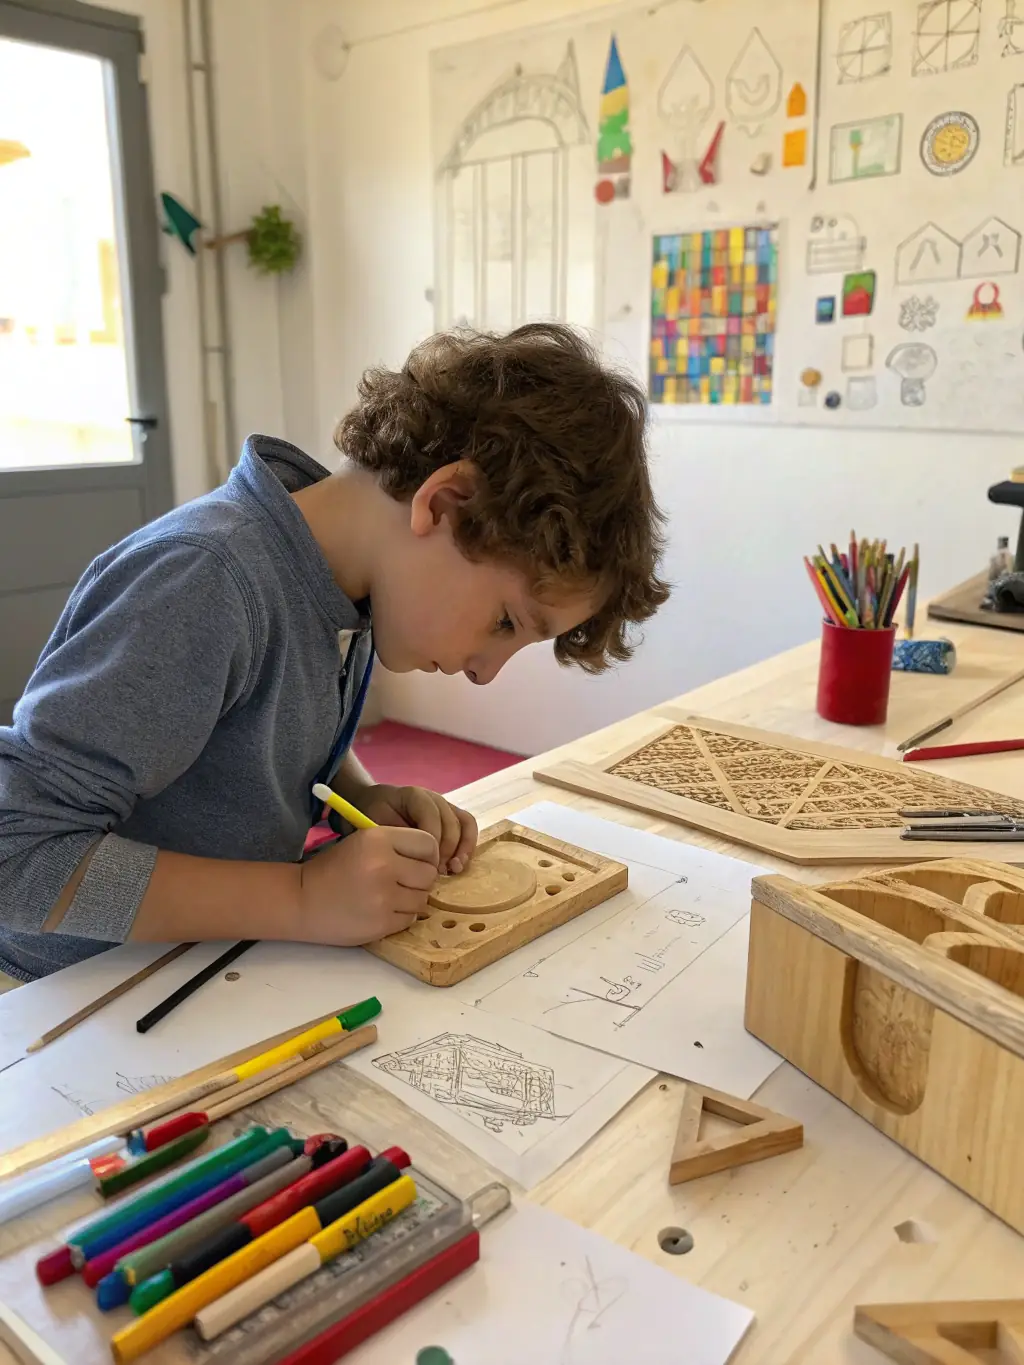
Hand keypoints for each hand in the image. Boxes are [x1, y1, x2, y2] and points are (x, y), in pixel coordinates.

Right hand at [298, 825, 438, 945]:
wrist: (301, 900)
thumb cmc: (334, 868)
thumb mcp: (363, 842)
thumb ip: (397, 845)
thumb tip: (434, 860)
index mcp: (378, 839)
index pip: (428, 843)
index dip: (427, 854)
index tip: (417, 862)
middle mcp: (384, 865)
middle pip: (430, 874)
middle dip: (421, 879)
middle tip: (403, 882)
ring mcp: (383, 897)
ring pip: (422, 899)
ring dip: (411, 899)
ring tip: (389, 896)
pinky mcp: (381, 923)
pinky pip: (410, 918)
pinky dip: (401, 916)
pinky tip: (382, 910)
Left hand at [356, 785, 477, 873]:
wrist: (371, 804)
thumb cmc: (371, 816)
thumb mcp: (375, 825)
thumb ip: (393, 838)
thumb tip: (411, 860)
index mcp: (414, 796)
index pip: (431, 817)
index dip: (431, 842)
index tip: (423, 864)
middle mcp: (434, 798)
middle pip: (451, 823)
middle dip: (446, 850)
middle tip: (436, 872)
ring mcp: (445, 805)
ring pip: (464, 824)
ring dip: (462, 849)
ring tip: (453, 869)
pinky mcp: (451, 815)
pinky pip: (468, 826)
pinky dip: (468, 845)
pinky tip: (460, 864)